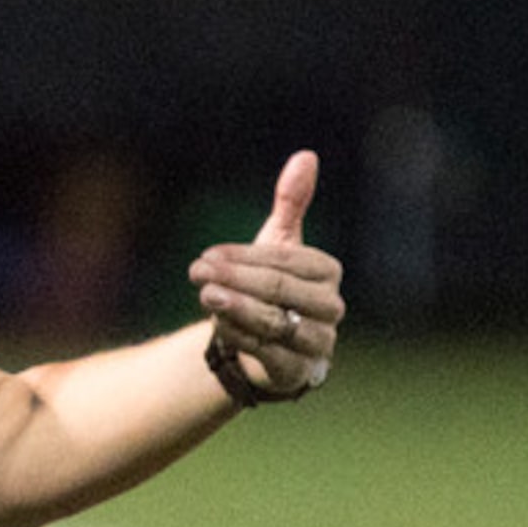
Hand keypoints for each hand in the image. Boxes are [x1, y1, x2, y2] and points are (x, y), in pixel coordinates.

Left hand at [187, 152, 345, 395]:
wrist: (263, 341)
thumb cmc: (272, 287)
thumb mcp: (278, 244)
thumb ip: (291, 203)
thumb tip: (306, 155)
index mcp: (327, 272)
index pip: (286, 261)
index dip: (244, 258)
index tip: (206, 256)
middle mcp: (330, 307)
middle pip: (281, 290)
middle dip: (237, 280)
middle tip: (197, 272)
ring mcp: (319, 341)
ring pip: (278, 322)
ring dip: (238, 309)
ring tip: (205, 296)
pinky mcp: (299, 371)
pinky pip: (270, 352)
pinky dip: (242, 337)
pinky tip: (216, 325)